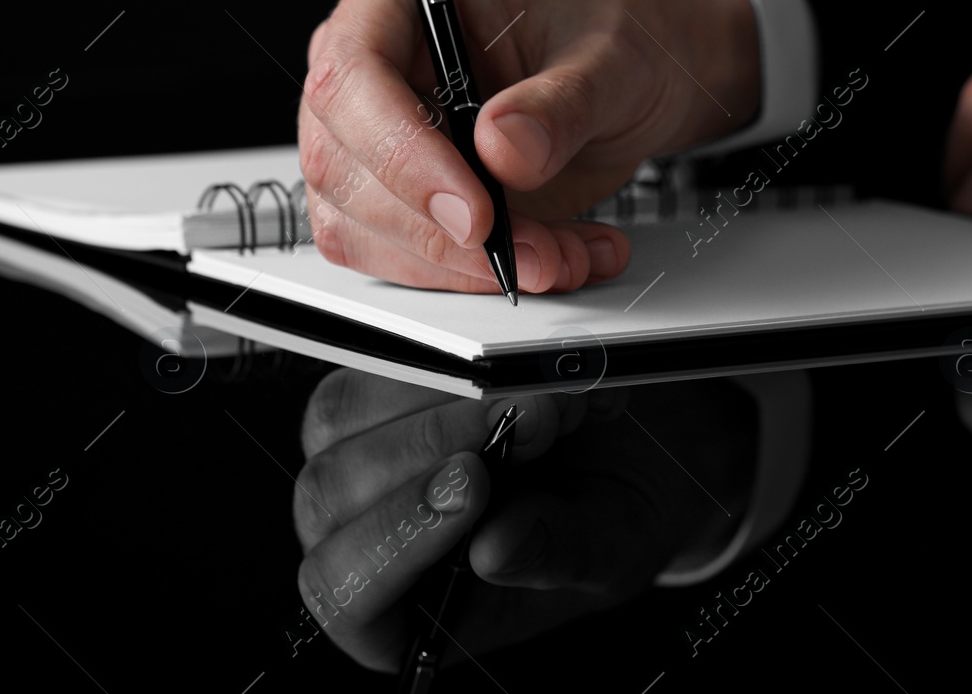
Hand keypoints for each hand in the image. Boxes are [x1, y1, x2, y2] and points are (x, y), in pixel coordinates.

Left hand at [293, 370, 754, 672]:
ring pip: (342, 419)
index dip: (394, 539)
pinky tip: (518, 370)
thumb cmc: (612, 516)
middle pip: (335, 491)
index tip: (474, 486)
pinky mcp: (377, 395)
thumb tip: (495, 548)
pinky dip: (449, 357)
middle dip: (434, 445)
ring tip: (536, 396)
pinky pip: (376, 362)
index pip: (345, 592)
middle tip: (528, 420)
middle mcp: (363, 538)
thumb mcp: (615, 546)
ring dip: (440, 395)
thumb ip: (559, 553)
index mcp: (407, 613)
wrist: (636, 446)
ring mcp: (360, 460)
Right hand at [298, 0, 757, 291]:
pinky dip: (476, 278)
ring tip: (565, 255)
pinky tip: (554, 257)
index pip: (353, 76)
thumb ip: (560, 103)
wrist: (641, 72)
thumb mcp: (610, 58)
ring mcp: (377, 139)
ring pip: (364, 227)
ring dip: (466, 268)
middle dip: (443, 233)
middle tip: (536, 253)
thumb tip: (503, 147)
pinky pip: (403, 258)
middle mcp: (373, 68)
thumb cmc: (614, 34)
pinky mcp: (401, 199)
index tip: (473, 212)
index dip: (401, 155)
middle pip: (344, 165)